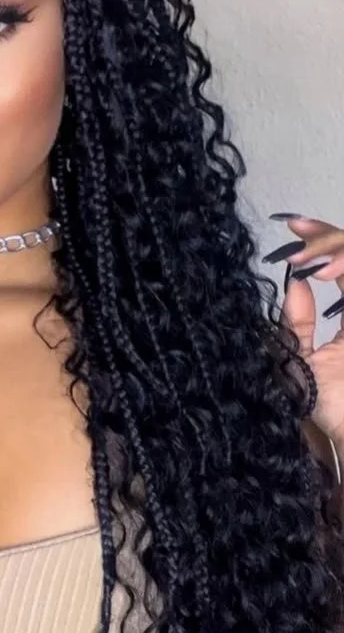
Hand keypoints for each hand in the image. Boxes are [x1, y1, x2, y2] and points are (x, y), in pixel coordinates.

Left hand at [264, 213, 343, 451]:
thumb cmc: (325, 406)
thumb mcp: (300, 360)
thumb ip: (297, 324)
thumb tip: (293, 284)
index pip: (340, 268)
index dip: (321, 241)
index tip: (293, 226)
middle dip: (330, 238)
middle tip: (300, 233)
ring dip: (340, 253)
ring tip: (314, 261)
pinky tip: (327, 273)